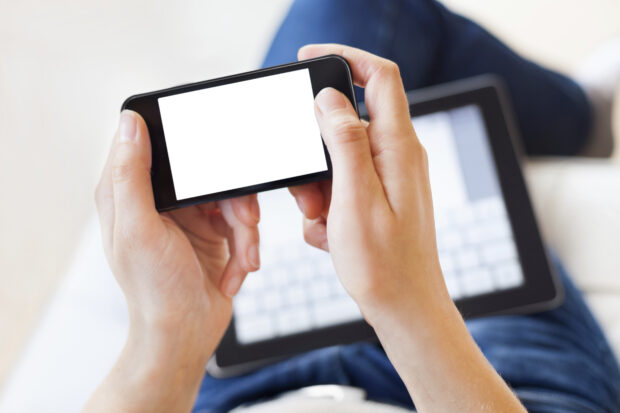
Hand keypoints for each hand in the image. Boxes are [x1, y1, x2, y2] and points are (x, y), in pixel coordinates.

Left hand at [88, 110, 259, 411]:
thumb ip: (132, 175)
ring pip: (233, 198)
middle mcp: (160, 200)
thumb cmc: (154, 290)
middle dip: (236, 203)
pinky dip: (246, 247)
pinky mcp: (215, 232)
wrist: (186, 334)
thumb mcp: (140, 229)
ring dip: (246, 231)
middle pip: (210, 173)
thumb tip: (128, 122)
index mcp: (131, 192)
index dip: (189, 146)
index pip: (158, 147)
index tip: (216, 157)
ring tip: (245, 259)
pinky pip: (243, 223)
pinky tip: (240, 270)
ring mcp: (190, 216)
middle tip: (246, 224)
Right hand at [290, 44, 448, 322]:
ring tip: (324, 223)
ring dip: (320, 188)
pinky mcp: (382, 197)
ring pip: (341, 160)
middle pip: (349, 124)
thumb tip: (330, 100)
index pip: (379, 77)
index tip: (310, 58)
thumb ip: (344, 143)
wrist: (405, 308)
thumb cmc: (384, 264)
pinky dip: (330, 207)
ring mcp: (391, 177)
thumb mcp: (355, 200)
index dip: (346, 57)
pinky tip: (333, 235)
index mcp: (398, 148)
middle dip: (318, 152)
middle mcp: (399, 156)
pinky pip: (345, 185)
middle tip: (309, 195)